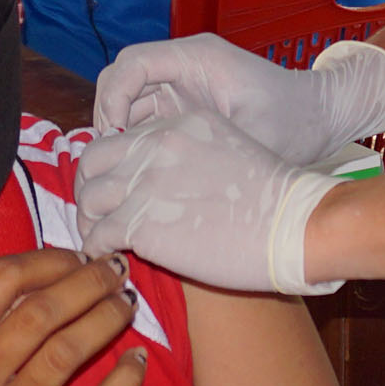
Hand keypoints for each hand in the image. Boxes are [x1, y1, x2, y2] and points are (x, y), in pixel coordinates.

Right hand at [0, 250, 144, 385]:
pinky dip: (125, 378)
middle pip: (42, 309)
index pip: (1, 279)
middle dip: (90, 281)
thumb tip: (44, 276)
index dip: (51, 259)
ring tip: (126, 305)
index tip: (78, 257)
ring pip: (71, 349)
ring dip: (109, 318)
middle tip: (115, 272)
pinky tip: (137, 361)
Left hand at [73, 106, 340, 294]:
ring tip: (102, 242)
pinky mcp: (141, 223)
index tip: (117, 191)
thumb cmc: (274, 201)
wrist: (296, 225)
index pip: (122, 139)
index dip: (113, 168)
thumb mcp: (229, 152)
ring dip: (90, 223)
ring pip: (88, 200)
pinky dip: (96, 250)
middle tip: (99, 216)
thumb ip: (190, 157)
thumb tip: (164, 186)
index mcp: (179, 125)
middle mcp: (155, 146)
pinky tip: (110, 260)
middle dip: (90, 189)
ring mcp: (145, 183)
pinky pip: (97, 236)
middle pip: (93, 162)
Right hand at [94, 31, 384, 165]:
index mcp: (197, 57)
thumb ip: (207, 147)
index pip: (132, 63)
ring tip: (122, 170)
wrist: (323, 118)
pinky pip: (145, 117)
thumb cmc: (295, 121)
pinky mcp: (185, 106)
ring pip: (129, 101)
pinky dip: (135, 141)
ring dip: (119, 132)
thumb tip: (154, 169)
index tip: (115, 135)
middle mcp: (184, 65)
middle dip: (109, 116)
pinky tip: (140, 172)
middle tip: (111, 159)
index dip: (113, 97)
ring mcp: (182, 85)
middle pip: (121, 80)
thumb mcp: (254, 135)